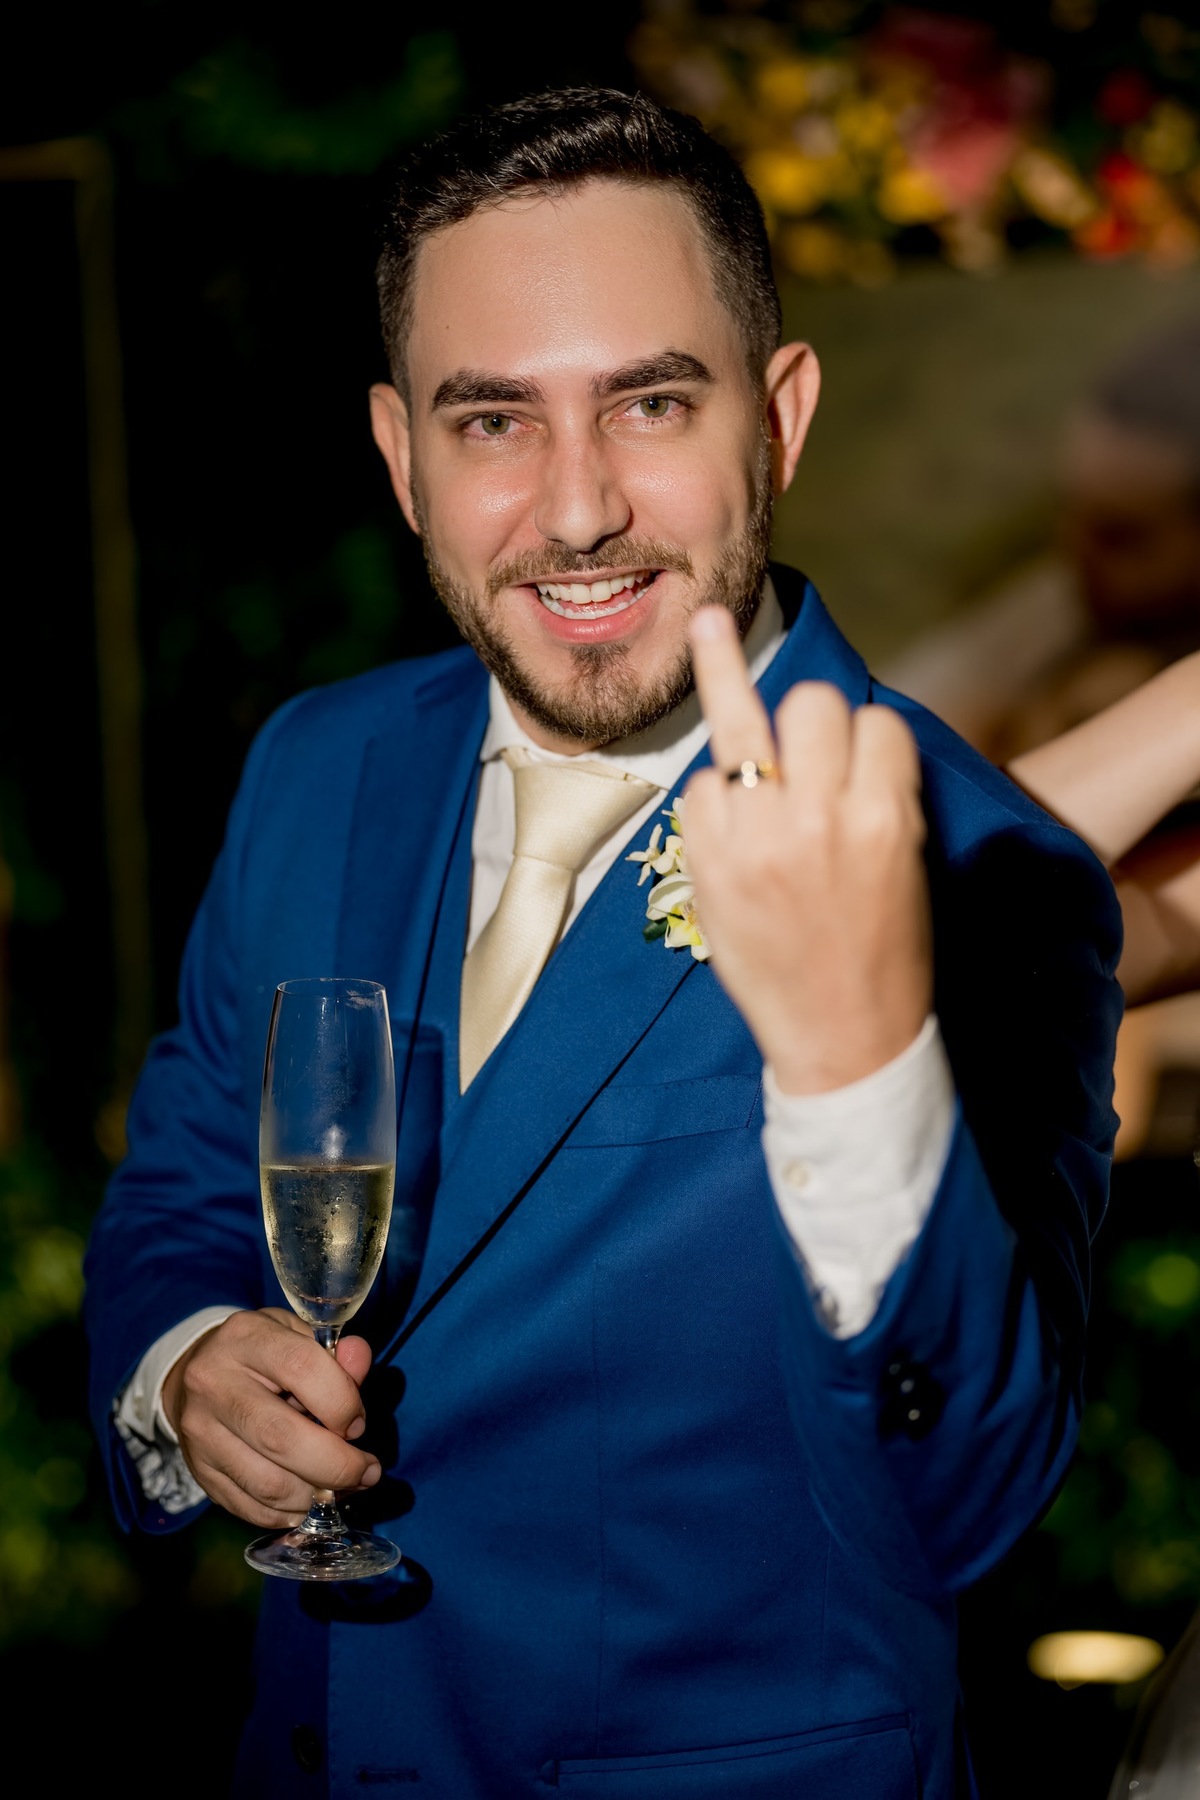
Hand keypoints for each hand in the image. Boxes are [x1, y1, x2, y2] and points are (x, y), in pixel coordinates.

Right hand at [160, 1308, 380, 1526]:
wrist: (195, 1377)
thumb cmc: (262, 1355)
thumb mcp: (297, 1337)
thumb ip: (334, 1354)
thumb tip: (360, 1359)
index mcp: (245, 1337)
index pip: (301, 1367)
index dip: (342, 1401)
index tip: (358, 1424)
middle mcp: (214, 1384)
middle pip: (281, 1438)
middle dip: (337, 1465)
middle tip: (366, 1472)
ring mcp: (200, 1432)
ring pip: (267, 1483)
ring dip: (316, 1495)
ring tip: (342, 1487)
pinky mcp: (199, 1471)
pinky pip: (250, 1506)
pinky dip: (289, 1512)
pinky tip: (309, 1500)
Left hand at [684, 605, 932, 1093]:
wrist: (845, 1043)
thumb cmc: (888, 955)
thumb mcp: (907, 864)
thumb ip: (875, 794)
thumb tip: (837, 730)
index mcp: (887, 818)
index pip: (874, 720)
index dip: (865, 736)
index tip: (858, 758)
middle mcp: (822, 817)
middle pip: (813, 703)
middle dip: (810, 719)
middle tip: (800, 743)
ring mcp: (758, 838)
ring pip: (745, 719)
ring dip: (736, 694)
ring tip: (706, 623)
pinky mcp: (708, 863)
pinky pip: (701, 785)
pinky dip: (713, 794)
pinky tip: (726, 817)